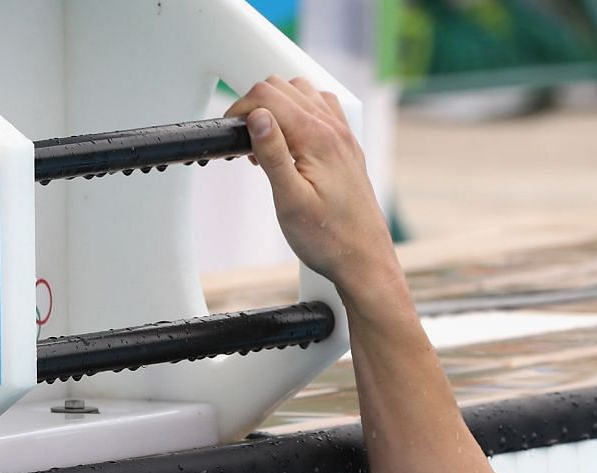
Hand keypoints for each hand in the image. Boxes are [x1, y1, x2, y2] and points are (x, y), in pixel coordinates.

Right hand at [228, 77, 400, 304]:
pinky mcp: (347, 148)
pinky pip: (322, 109)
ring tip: (267, 145)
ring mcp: (343, 136)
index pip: (267, 95)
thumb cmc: (328, 239)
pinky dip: (300, 113)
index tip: (232, 136)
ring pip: (303, 92)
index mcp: (317, 137)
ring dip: (278, 107)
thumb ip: (272, 153)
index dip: (240, 109)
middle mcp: (333, 129)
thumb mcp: (290, 201)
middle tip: (247, 146)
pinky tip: (292, 143)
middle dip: (255, 106)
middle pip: (282, 87)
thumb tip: (256, 115)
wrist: (364, 262)